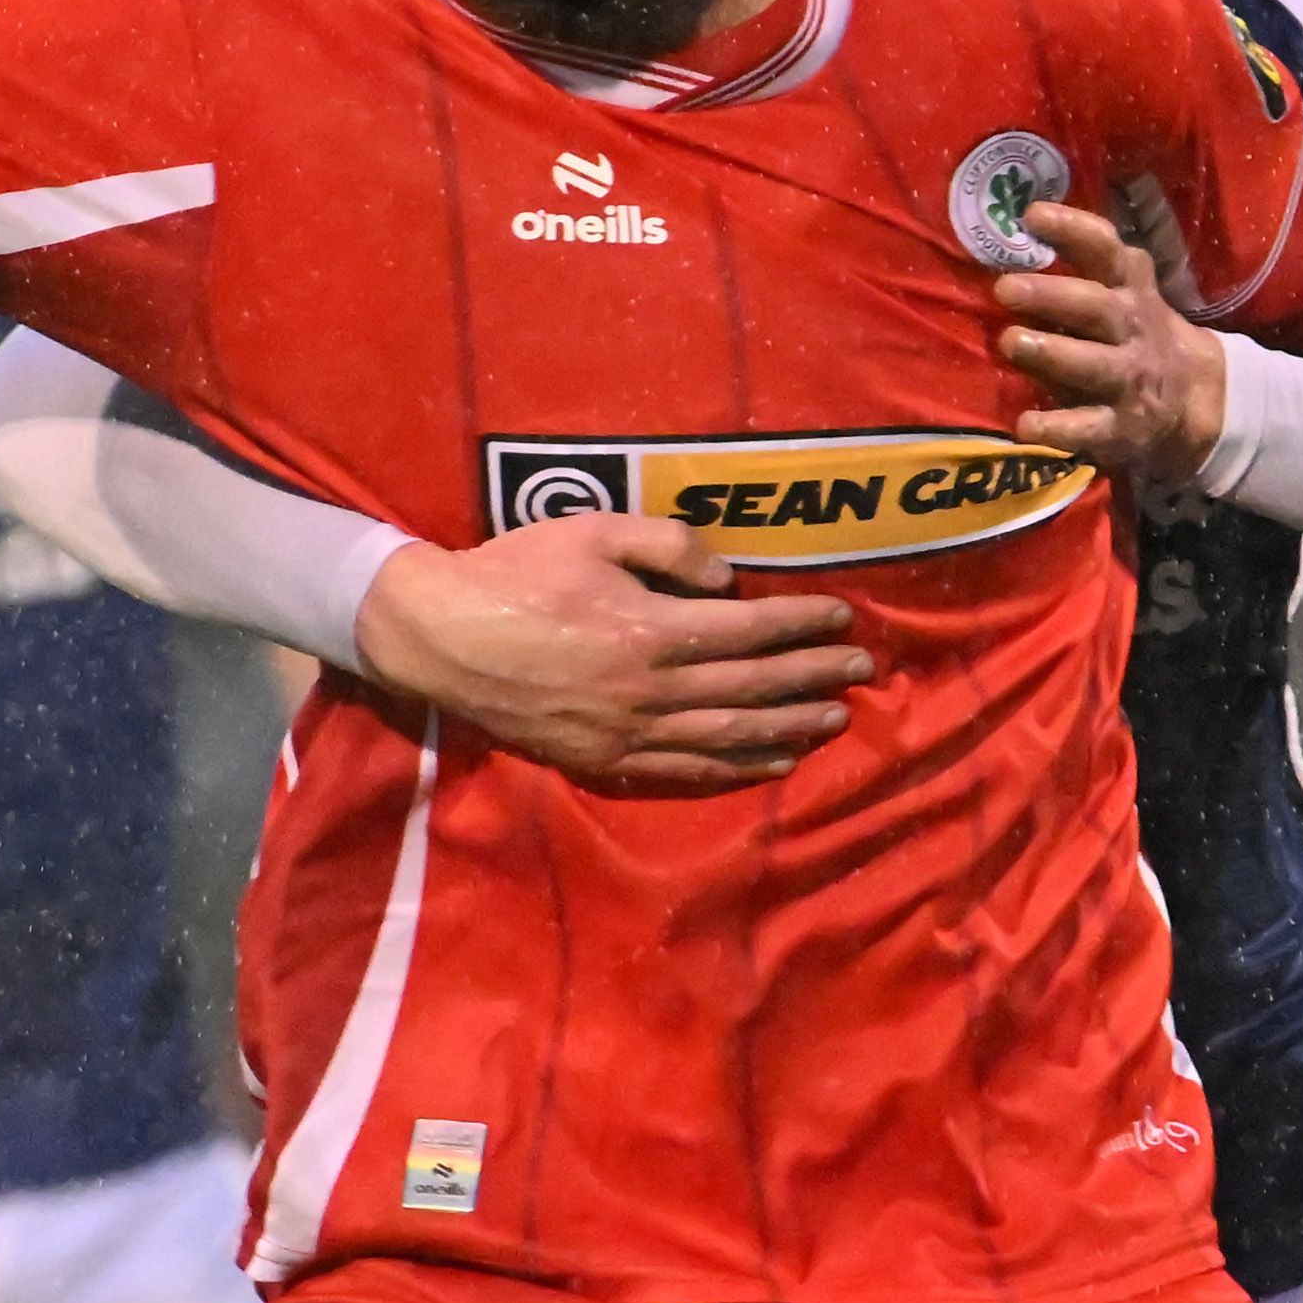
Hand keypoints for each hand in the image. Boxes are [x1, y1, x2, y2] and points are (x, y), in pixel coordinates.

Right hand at [355, 516, 873, 791]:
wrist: (442, 638)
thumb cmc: (516, 572)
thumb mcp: (592, 530)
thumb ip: (668, 547)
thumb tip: (728, 581)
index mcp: (652, 630)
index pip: (750, 632)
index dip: (802, 625)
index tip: (842, 618)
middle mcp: (651, 691)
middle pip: (753, 688)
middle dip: (814, 678)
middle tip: (861, 671)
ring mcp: (629, 734)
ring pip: (730, 737)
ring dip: (790, 728)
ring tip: (834, 719)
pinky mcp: (606, 762)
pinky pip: (687, 772)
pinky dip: (738, 768)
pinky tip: (774, 761)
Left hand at [994, 202, 1227, 484]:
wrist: (1193, 397)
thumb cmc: (1133, 331)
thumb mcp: (1123, 290)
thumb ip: (1083, 265)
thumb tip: (1012, 229)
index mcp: (1129, 287)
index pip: (1105, 250)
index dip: (1072, 230)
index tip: (1032, 216)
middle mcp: (1132, 327)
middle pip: (1095, 307)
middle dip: (1051, 296)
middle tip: (1004, 288)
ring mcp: (1129, 378)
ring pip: (1092, 364)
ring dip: (1051, 353)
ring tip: (1009, 341)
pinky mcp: (1121, 427)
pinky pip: (1089, 427)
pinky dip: (1057, 428)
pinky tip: (1025, 425)